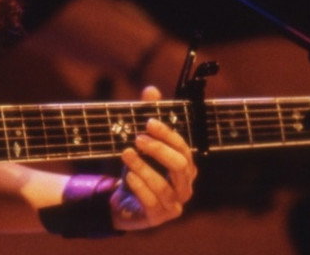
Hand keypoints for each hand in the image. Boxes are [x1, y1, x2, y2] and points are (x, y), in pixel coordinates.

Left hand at [109, 85, 197, 230]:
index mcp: (185, 167)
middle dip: (159, 150)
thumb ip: (148, 117)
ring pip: (164, 185)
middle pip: (180, 166)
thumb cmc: (139, 170)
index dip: (168, 134)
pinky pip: (152, 203)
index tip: (148, 122)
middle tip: (138, 139)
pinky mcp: (158, 217)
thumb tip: (151, 90)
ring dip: (144, 168)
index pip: (184, 148)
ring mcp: (174, 204)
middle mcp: (185, 186)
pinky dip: (140, 188)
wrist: (123, 202)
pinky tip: (128, 176)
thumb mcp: (142, 144)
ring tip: (126, 153)